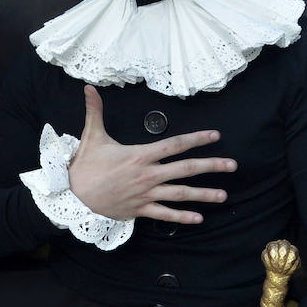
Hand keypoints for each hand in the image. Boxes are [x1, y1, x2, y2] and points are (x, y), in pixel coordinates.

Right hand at [68, 85, 234, 222]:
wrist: (73, 195)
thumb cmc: (84, 166)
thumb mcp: (92, 136)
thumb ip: (95, 111)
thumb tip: (88, 88)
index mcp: (140, 155)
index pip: (175, 144)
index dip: (197, 139)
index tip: (215, 135)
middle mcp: (148, 174)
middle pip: (185, 169)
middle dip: (211, 166)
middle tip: (233, 165)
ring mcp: (146, 194)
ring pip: (180, 194)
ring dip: (203, 194)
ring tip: (223, 195)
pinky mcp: (140, 210)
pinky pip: (165, 215)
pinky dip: (182, 217)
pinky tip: (198, 218)